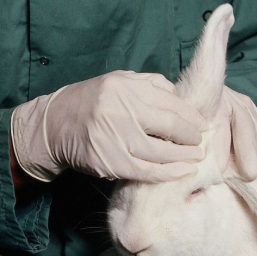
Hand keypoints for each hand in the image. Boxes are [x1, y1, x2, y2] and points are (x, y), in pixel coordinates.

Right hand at [11, 71, 206, 181]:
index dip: (192, 115)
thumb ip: (150, 85)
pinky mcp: (109, 162)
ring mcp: (114, 138)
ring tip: (196, 157)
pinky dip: (167, 174)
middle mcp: (120, 110)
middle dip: (192, 136)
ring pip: (160, 152)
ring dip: (184, 157)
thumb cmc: (92, 101)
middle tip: (201, 141)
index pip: (171, 102)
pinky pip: (146, 172)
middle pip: (170, 126)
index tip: (202, 123)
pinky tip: (181, 172)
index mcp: (125, 87)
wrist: (54, 125)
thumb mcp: (118, 81)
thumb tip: (182, 97)